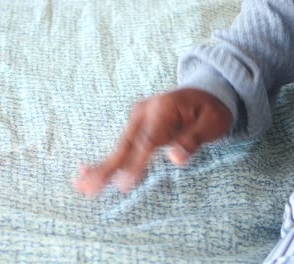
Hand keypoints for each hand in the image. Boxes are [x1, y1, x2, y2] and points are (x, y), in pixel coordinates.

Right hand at [74, 88, 232, 196]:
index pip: (148, 141)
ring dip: (102, 168)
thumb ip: (193, 140)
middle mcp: (145, 110)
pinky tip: (86, 171)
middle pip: (125, 144)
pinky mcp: (136, 123)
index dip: (135, 164)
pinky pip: (122, 145)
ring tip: (81, 185)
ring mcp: (137, 116)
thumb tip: (175, 159)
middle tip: (88, 187)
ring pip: (120, 146)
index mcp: (164, 108)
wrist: (206, 92)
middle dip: (107, 168)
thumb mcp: (212, 124)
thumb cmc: (211, 111)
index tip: (123, 185)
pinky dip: (107, 161)